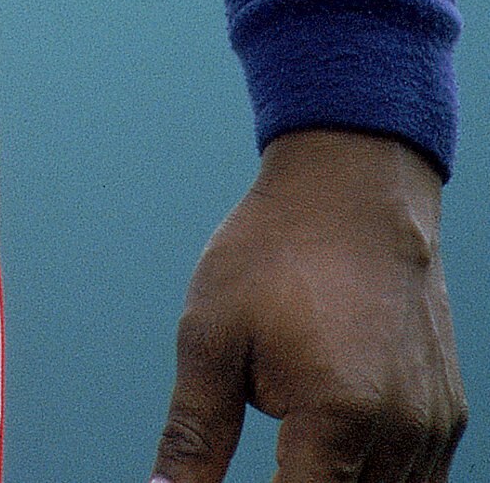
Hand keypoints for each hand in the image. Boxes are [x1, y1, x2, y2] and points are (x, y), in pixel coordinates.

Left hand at [154, 126, 464, 480]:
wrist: (353, 186)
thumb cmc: (275, 252)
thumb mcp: (212, 334)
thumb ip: (193, 432)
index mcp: (338, 414)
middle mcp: (399, 432)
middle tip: (266, 458)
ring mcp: (431, 428)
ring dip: (335, 482)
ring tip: (296, 440)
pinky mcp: (448, 417)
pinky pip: (416, 481)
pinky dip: (373, 477)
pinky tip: (336, 446)